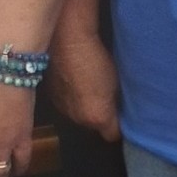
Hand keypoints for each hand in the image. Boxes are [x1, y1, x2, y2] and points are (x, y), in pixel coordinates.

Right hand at [49, 14, 121, 140]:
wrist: (68, 41)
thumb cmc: (98, 59)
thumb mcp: (117, 82)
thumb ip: (119, 103)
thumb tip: (121, 109)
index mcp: (98, 117)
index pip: (113, 135)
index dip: (119, 125)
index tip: (123, 113)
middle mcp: (79, 120)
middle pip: (95, 126)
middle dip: (101, 115)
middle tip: (108, 96)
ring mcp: (63, 110)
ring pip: (80, 116)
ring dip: (86, 107)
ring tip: (91, 86)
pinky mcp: (52, 99)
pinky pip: (68, 106)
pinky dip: (73, 99)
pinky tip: (77, 82)